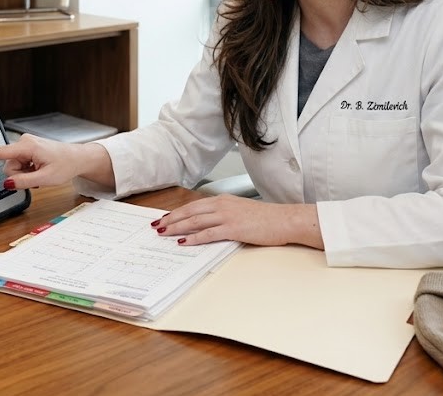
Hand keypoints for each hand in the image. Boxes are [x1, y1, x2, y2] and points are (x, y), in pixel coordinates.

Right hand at [0, 134, 114, 190]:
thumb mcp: (45, 179)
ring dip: (24, 174)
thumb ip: (23, 182)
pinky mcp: (27, 149)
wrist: (77, 158)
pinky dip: (27, 171)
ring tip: (40, 172)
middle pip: (8, 165)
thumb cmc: (65, 165)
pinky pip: (20, 164)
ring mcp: (26, 145)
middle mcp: (24, 142)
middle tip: (37, 176)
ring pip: (14, 167)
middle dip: (18, 175)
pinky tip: (39, 170)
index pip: (0, 153)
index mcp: (27, 147)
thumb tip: (6, 183)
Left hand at [152, 194, 323, 249]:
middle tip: (157, 226)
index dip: (179, 212)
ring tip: (164, 233)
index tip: (166, 218)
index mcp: (224, 200)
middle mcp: (223, 205)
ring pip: (196, 221)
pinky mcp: (233, 228)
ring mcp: (227, 216)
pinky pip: (208, 233)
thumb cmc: (266, 219)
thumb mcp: (241, 212)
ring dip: (178, 227)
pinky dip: (194, 238)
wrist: (284, 220)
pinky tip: (184, 242)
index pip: (194, 205)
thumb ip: (225, 215)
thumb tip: (210, 224)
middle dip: (172, 219)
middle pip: (190, 211)